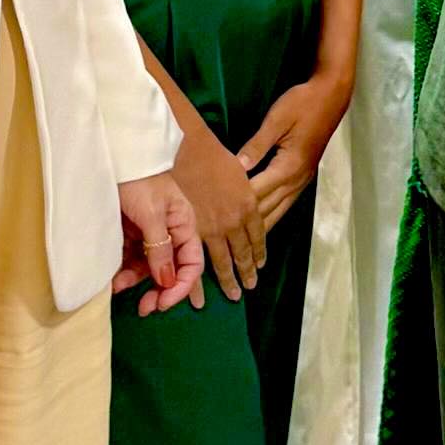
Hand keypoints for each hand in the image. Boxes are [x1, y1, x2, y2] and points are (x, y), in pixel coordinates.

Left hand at [113, 172, 204, 315]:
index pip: (192, 264)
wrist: (117, 155)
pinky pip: (131, 258)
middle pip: (170, 269)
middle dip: (158, 290)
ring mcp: (151, 233)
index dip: (180, 287)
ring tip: (118, 287)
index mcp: (185, 226)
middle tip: (144, 308)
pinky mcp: (132, 232)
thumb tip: (166, 282)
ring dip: (136, 281)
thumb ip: (160, 248)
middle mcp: (171, 232)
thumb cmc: (140, 179)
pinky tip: (114, 278)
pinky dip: (124, 270)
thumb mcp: (152, 214)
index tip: (162, 302)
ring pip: (148, 267)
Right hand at [172, 123, 266, 298]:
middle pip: (243, 253)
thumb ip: (243, 187)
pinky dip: (200, 277)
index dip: (259, 251)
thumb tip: (245, 192)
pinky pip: (198, 260)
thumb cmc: (209, 152)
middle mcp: (235, 221)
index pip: (258, 235)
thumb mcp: (237, 168)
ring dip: (229, 279)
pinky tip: (201, 288)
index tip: (260, 264)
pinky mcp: (191, 232)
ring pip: (224, 261)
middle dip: (246, 272)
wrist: (185, 149)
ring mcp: (213, 229)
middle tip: (249, 287)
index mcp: (248, 204)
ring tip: (233, 295)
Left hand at [236, 70, 351, 233]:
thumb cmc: (302, 104)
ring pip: (278, 212)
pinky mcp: (303, 177)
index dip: (236, 206)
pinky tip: (262, 227)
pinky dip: (272, 218)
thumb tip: (236, 168)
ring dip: (261, 231)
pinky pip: (285, 204)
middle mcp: (296, 180)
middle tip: (226, 243)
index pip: (256, 192)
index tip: (215, 219)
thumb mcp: (277, 119)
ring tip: (244, 249)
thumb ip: (257, 145)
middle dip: (247, 229)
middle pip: (267, 209)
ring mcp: (302, 181)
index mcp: (288, 166)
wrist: (331, 97)